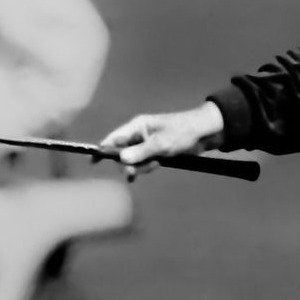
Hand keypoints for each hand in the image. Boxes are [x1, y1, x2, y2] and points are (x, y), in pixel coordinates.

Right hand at [101, 102, 224, 176]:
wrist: (205, 133)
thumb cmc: (183, 132)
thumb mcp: (162, 144)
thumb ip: (141, 152)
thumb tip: (121, 159)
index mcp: (138, 126)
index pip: (114, 138)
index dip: (103, 149)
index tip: (93, 161)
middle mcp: (140, 134)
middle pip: (122, 152)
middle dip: (127, 163)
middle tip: (133, 174)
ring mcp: (148, 143)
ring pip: (134, 160)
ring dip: (141, 166)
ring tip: (155, 164)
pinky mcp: (156, 151)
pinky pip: (145, 162)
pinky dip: (148, 166)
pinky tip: (156, 165)